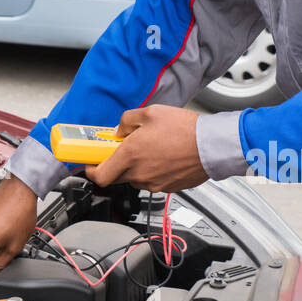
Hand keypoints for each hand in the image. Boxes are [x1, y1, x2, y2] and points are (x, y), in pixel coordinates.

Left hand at [84, 105, 208, 191]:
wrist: (211, 145)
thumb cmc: (184, 129)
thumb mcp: (150, 113)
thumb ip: (126, 121)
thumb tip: (119, 130)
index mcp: (131, 155)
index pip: (99, 176)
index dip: (91, 171)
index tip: (90, 163)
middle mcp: (140, 173)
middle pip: (116, 177)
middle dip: (115, 164)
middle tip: (122, 150)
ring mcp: (154, 183)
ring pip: (135, 178)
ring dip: (136, 166)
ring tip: (150, 148)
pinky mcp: (167, 188)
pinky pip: (152, 180)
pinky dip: (152, 170)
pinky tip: (163, 156)